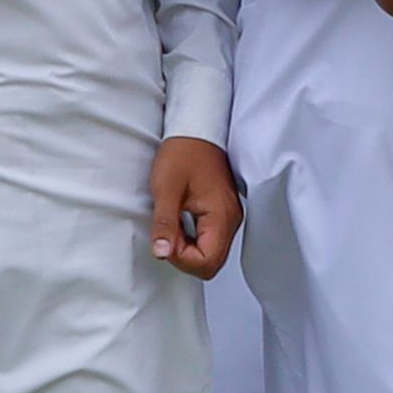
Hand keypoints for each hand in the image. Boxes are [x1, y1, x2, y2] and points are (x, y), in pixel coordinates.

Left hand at [148, 137, 240, 279]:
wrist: (196, 130)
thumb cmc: (183, 153)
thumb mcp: (166, 189)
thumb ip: (165, 224)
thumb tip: (162, 253)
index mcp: (221, 217)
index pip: (208, 262)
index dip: (182, 259)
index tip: (166, 240)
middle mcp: (231, 221)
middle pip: (212, 263)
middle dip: (186, 258)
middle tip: (167, 236)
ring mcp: (229, 217)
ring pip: (212, 253)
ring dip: (189, 249)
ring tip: (172, 226)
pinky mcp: (223, 213)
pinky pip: (211, 239)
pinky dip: (194, 240)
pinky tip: (180, 223)